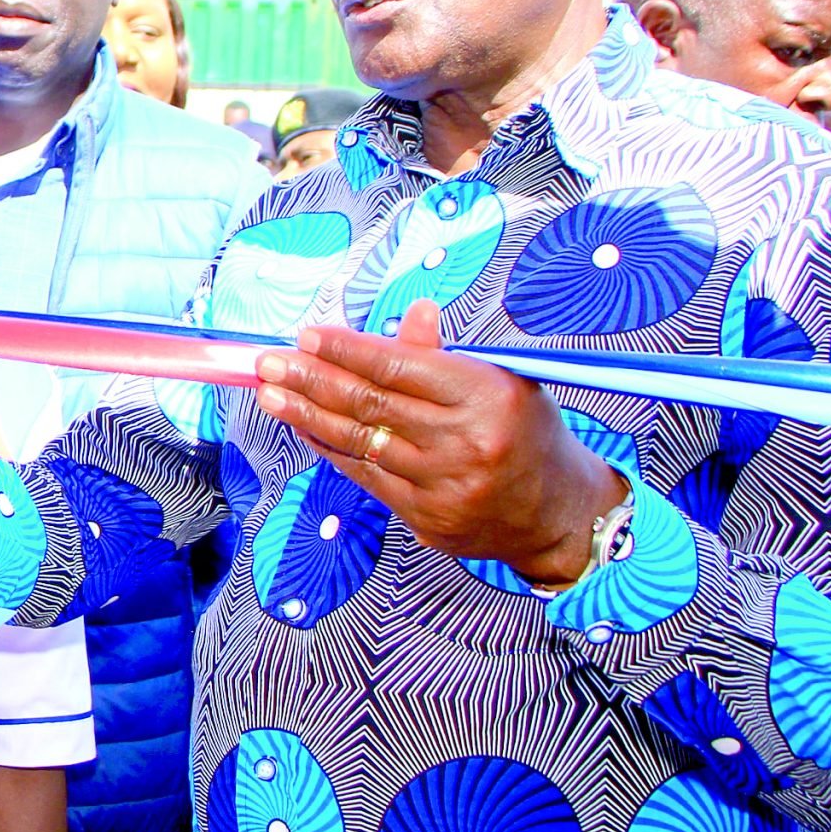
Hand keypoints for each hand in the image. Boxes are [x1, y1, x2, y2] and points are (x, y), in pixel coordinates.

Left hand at [251, 299, 627, 586]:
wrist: (560, 514)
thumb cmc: (527, 434)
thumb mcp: (502, 381)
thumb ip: (446, 355)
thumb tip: (410, 314)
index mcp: (486, 395)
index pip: (400, 367)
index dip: (348, 350)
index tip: (309, 335)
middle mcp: (464, 441)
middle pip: (371, 404)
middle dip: (312, 379)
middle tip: (270, 361)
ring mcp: (443, 484)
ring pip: (360, 442)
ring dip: (307, 415)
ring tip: (270, 392)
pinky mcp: (427, 517)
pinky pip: (367, 476)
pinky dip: (332, 449)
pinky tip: (306, 428)